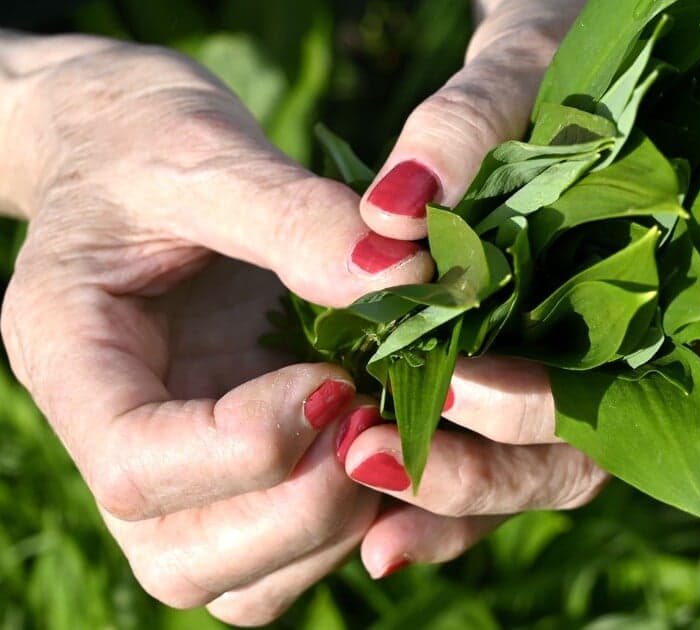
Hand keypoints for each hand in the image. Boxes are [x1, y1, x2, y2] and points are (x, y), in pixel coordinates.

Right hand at [0, 35, 438, 624]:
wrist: (128, 146)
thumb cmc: (147, 136)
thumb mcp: (207, 151)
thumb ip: (296, 215)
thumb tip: (404, 273)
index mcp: (73, 358)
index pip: (136, 467)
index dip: (251, 447)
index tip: (336, 381)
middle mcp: (116, 437)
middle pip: (183, 559)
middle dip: (301, 510)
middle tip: (376, 419)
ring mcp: (178, 467)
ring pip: (238, 583)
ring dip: (331, 532)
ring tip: (386, 431)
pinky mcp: (233, 470)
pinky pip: (283, 553)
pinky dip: (347, 528)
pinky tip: (390, 444)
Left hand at [338, 0, 699, 576]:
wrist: (571, 44)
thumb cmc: (580, 43)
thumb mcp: (535, 64)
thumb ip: (477, 124)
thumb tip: (390, 214)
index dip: (599, 420)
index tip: (465, 392)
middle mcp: (675, 340)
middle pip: (613, 449)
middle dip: (495, 475)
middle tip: (377, 460)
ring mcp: (611, 366)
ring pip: (562, 468)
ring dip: (465, 503)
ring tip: (370, 522)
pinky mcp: (547, 371)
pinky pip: (513, 454)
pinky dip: (453, 490)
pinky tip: (380, 528)